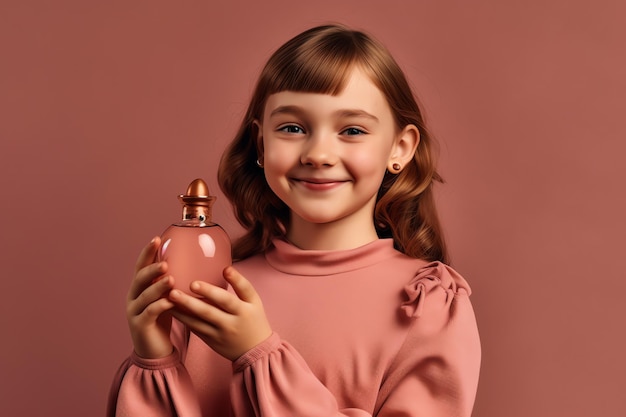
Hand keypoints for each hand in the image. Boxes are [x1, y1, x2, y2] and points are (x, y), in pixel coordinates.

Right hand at [126, 237, 175, 358]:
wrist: (154, 349)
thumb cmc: (163, 319)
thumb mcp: (166, 297)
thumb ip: (171, 282)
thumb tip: (193, 262)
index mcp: (139, 288)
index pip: (141, 266)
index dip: (147, 252)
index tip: (157, 238)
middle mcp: (133, 297)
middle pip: (139, 278)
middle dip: (152, 269)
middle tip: (166, 263)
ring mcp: (134, 311)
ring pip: (144, 295)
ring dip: (157, 286)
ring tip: (170, 279)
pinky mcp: (140, 326)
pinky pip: (150, 313)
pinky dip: (161, 305)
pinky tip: (171, 301)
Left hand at [169, 266, 272, 360]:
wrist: (255, 351)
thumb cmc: (254, 320)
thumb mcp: (255, 302)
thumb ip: (241, 285)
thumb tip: (226, 268)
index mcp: (243, 311)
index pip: (229, 299)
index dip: (219, 287)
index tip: (208, 277)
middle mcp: (230, 323)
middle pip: (209, 312)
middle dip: (190, 302)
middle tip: (174, 290)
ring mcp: (218, 334)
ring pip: (197, 322)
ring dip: (181, 310)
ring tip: (167, 298)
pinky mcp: (210, 341)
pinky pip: (194, 329)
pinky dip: (183, 319)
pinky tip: (170, 309)